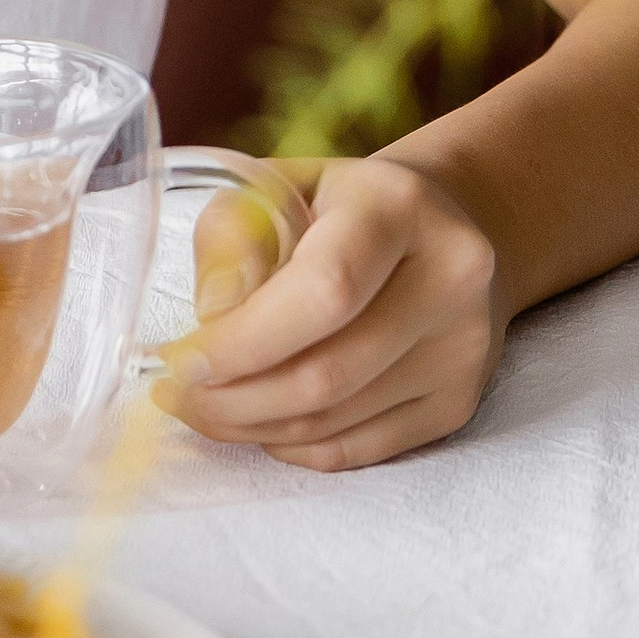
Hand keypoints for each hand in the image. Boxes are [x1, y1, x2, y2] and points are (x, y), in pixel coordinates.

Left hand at [162, 151, 507, 472]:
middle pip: (328, 372)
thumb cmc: (339, 207)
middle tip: (176, 395)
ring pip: (337, 421)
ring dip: (252, 427)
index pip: (325, 290)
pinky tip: (257, 421)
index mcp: (399, 207)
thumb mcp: (278, 188)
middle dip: (233, 399)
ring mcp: (463, 348)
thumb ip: (232, 239)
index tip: (180, 360)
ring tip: (204, 407)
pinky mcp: (459, 400)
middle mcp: (451, 278)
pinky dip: (293, 445)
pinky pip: (358, 449)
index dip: (244, 340)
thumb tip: (213, 319)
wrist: (442, 227)